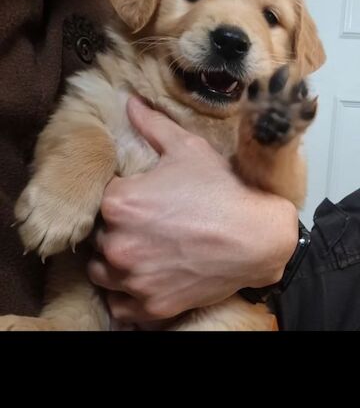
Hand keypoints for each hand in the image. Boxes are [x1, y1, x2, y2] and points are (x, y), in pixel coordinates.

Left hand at [88, 97, 298, 324]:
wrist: (257, 237)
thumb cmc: (223, 192)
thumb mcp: (187, 149)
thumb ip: (152, 125)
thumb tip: (130, 102)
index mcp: (119, 203)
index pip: (96, 201)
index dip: (116, 199)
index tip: (137, 200)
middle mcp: (118, 243)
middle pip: (98, 237)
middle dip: (116, 230)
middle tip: (145, 226)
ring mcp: (133, 279)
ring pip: (103, 271)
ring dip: (115, 263)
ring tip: (142, 252)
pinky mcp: (150, 305)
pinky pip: (120, 305)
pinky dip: (128, 296)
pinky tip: (147, 278)